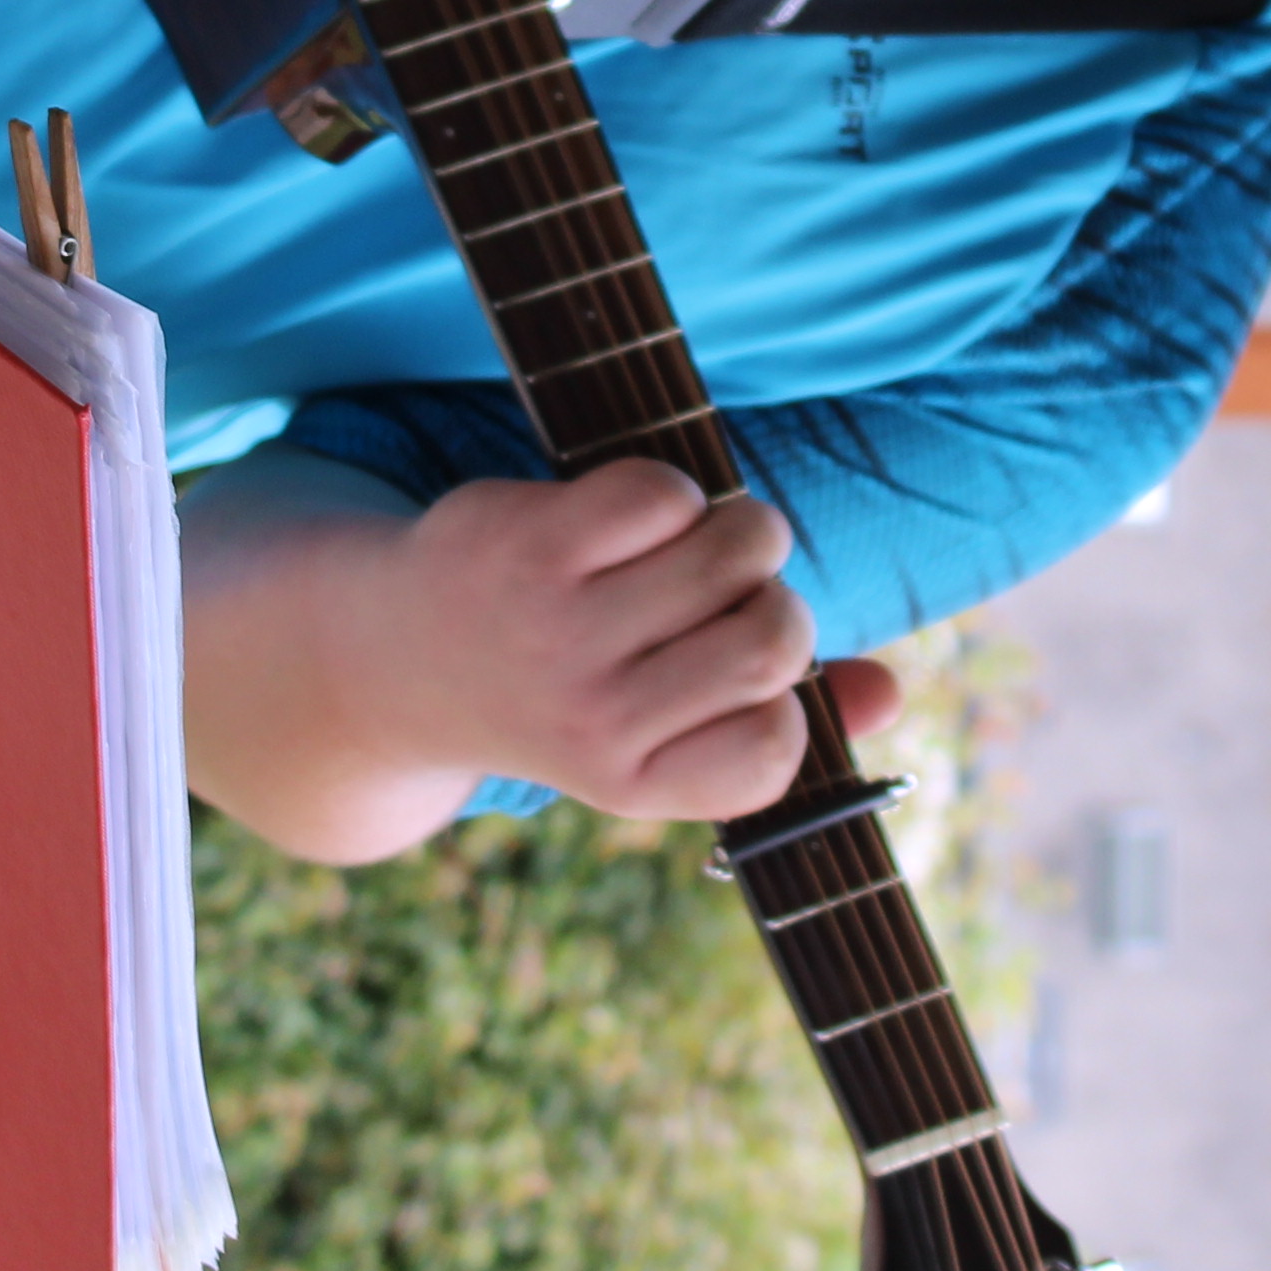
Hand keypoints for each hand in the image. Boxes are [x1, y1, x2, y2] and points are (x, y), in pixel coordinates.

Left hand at [178, 451, 907, 861]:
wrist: (382, 661)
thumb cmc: (557, 691)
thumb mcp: (646, 741)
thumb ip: (770, 723)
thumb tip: (888, 696)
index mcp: (633, 782)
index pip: (775, 751)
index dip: (783, 700)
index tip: (737, 682)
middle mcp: (594, 718)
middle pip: (774, 637)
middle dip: (774, 597)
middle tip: (725, 592)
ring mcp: (555, 630)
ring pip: (734, 549)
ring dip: (736, 527)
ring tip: (694, 539)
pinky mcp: (524, 544)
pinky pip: (661, 492)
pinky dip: (667, 487)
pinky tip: (631, 513)